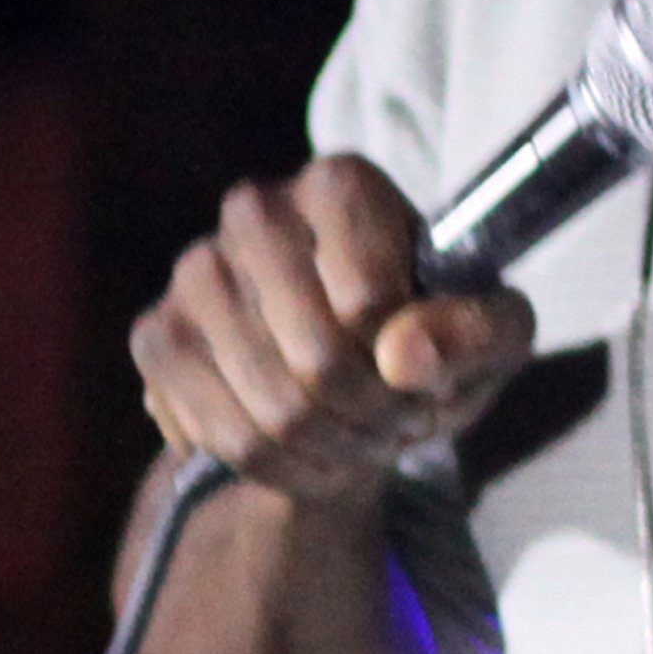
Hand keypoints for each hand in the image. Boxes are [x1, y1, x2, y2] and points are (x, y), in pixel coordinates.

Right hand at [130, 152, 533, 503]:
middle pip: (318, 357)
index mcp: (341, 184)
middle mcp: (255, 210)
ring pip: (269, 406)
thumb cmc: (434, 332)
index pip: (370, 298)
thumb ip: (477, 332)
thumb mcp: (494, 331)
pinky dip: (278, 469)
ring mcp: (196, 272)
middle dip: (372, 416)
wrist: (355, 365)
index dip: (408, 360)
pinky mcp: (157, 334)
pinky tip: (310, 454)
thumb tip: (405, 357)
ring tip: (362, 440)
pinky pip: (218, 435)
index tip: (428, 376)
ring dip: (330, 450)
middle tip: (399, 425)